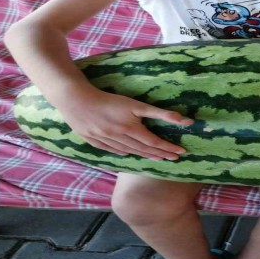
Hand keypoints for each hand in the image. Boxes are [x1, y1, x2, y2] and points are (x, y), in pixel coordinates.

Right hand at [56, 89, 192, 159]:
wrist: (76, 100)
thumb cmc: (109, 100)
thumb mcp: (136, 105)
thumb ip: (160, 113)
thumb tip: (183, 121)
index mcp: (130, 130)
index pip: (154, 143)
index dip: (168, 148)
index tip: (180, 153)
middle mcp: (119, 139)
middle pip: (143, 149)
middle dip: (160, 154)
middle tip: (173, 158)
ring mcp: (105, 141)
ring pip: (129, 151)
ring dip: (145, 155)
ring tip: (157, 158)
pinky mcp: (93, 140)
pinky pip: (111, 150)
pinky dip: (122, 152)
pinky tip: (129, 153)